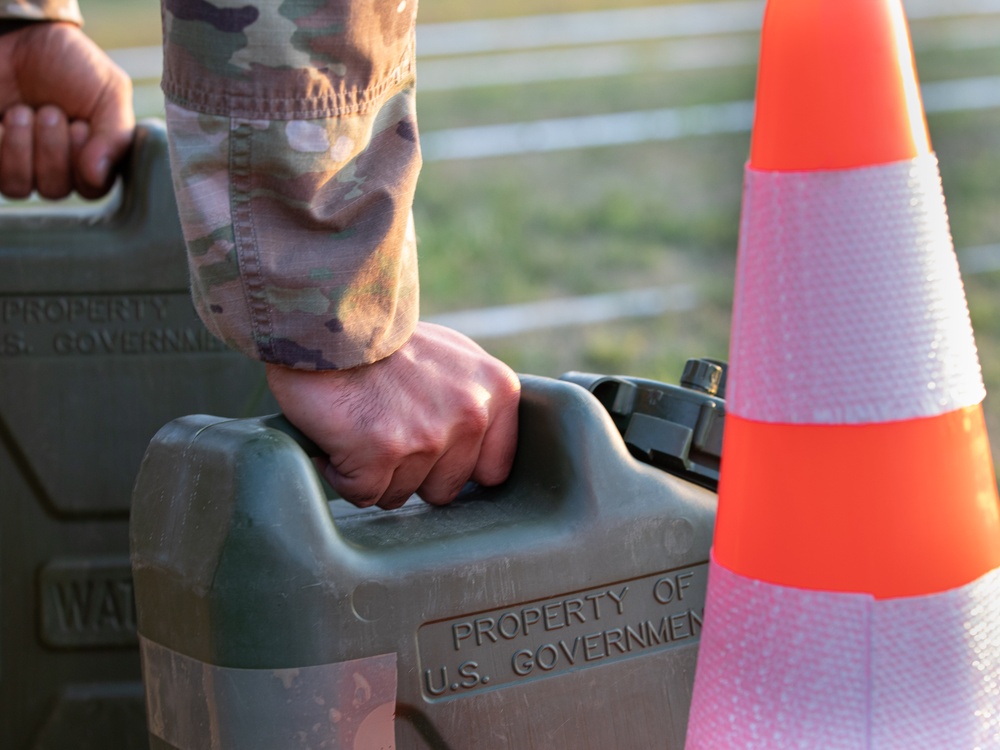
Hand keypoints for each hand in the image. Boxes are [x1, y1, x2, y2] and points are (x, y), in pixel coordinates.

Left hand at [0, 22, 133, 198]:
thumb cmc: (70, 63)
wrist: (20, 35)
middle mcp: (58, 166)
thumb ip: (116, 136)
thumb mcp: (110, 93)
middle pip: (56, 190)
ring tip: (23, 111)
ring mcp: (21, 162)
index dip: (85, 161)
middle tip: (50, 110)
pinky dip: (1, 145)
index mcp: (94, 156)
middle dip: (52, 148)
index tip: (81, 125)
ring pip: (22, 187)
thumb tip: (98, 177)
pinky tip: (2, 121)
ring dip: (22, 147)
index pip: (92, 188)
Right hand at [266, 322, 520, 509]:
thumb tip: (485, 446)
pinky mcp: (383, 453)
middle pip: (444, 489)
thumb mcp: (456, 358)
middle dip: (412, 471)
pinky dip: (343, 474)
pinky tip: (340, 437)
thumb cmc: (386, 343)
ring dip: (375, 472)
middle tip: (387, 427)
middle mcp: (470, 415)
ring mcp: (428, 437)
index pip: (493, 470)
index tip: (431, 446)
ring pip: (401, 495)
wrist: (328, 323)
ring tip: (362, 425)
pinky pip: (364, 494)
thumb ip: (478, 401)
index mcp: (497, 391)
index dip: (455, 465)